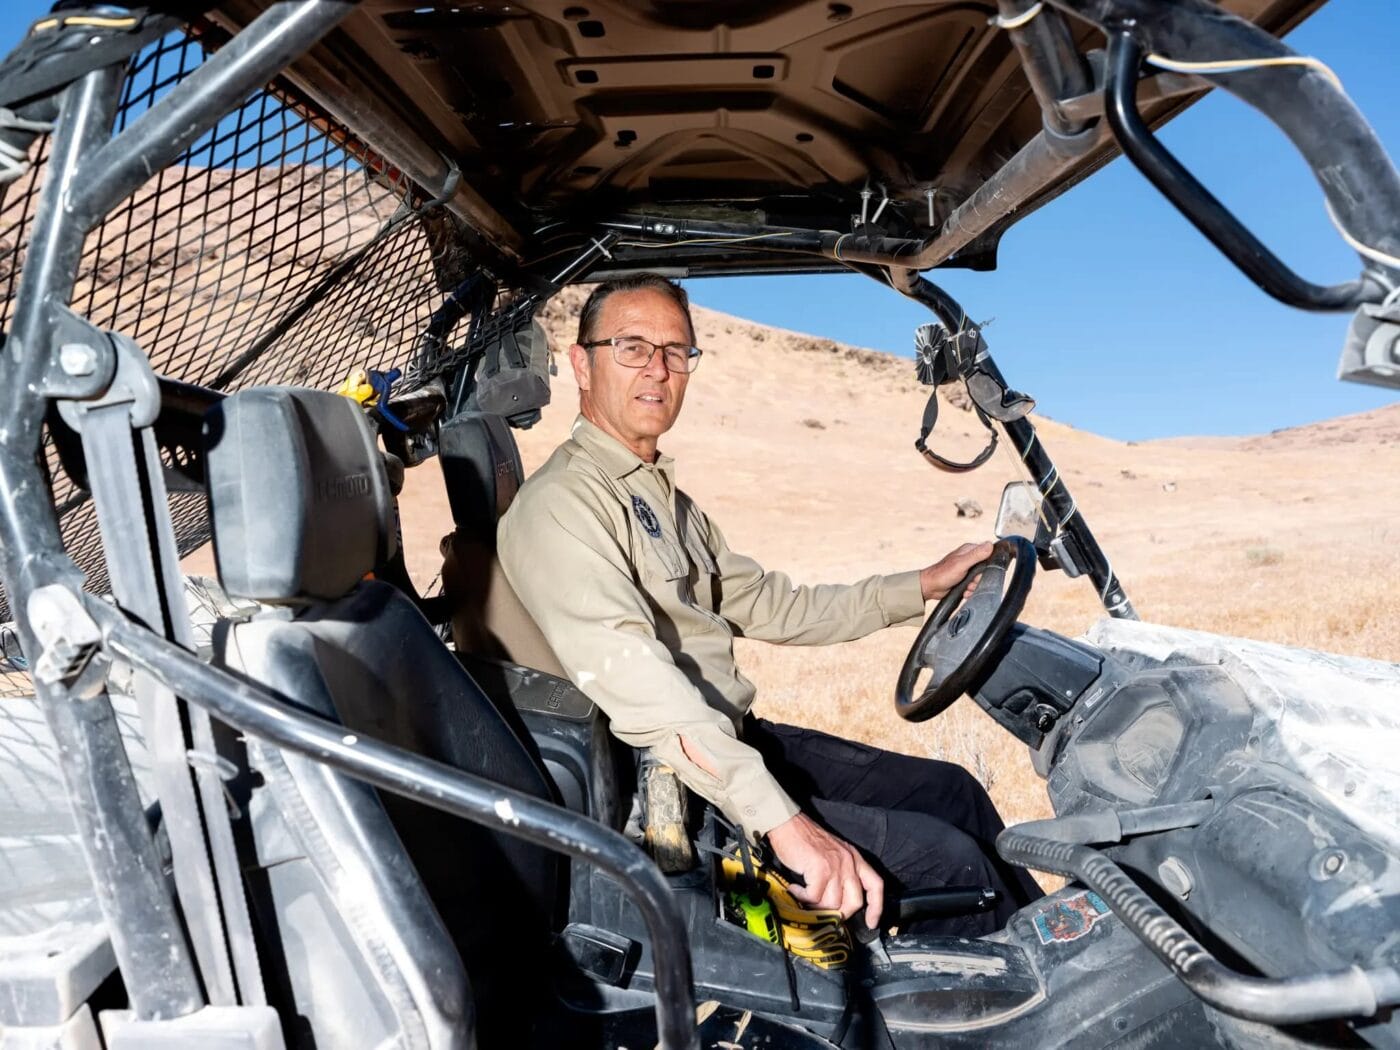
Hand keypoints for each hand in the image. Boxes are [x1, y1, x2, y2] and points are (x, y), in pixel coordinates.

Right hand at [765, 812, 883, 928]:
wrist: (787, 824)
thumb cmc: (805, 839)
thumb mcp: (832, 854)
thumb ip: (840, 873)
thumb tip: (837, 903)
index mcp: (854, 858)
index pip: (875, 885)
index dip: (876, 907)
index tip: (871, 922)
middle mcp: (849, 862)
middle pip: (855, 901)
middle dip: (839, 912)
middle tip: (822, 911)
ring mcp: (836, 866)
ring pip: (833, 903)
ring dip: (815, 905)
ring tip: (804, 895)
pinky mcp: (820, 869)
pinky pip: (814, 897)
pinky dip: (802, 897)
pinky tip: (795, 888)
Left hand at [919, 541, 993, 601]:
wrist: (930, 587)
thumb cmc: (942, 574)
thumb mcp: (961, 563)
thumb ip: (976, 555)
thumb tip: (990, 545)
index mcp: (969, 550)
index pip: (988, 555)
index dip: (986, 567)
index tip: (979, 573)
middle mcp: (969, 558)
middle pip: (985, 570)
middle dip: (979, 579)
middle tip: (970, 582)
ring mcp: (967, 569)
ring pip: (980, 579)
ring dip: (974, 587)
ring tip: (966, 587)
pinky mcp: (964, 578)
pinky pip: (974, 585)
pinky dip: (970, 590)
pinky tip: (964, 591)